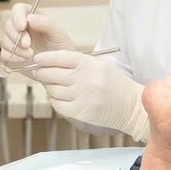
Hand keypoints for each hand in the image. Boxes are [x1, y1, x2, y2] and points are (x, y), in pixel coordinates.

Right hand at [0, 4, 74, 66]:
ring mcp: (14, 42)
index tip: (22, 26)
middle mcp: (20, 28)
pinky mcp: (11, 55)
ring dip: (17, 48)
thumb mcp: (58, 32)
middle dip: (17, 36)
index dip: (17, 17)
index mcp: (31, 17)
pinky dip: (14, 57)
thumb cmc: (60, 46)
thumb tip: (29, 18)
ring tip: (31, 54)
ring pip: (6, 41)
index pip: (18, 9)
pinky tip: (24, 59)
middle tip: (28, 44)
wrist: (60, 65)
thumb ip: (45, 22)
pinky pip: (5, 54)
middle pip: (9, 25)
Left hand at [30, 51, 148, 141]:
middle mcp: (86, 79)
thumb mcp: (101, 66)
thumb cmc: (116, 85)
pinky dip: (55, 100)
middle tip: (39, 72)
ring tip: (53, 85)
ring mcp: (82, 96)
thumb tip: (52, 63)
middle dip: (42, 72)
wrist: (132, 106)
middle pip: (53, 74)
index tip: (38, 58)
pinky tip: (60, 97)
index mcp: (91, 64)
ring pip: (53, 90)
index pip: (61, 57)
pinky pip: (58, 104)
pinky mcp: (80, 112)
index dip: (46, 57)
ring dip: (49, 87)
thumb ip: (79, 63)